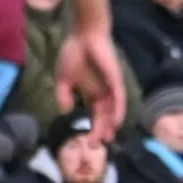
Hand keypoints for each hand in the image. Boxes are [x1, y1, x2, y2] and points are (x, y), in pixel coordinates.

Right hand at [54, 26, 125, 145]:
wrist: (83, 35)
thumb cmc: (75, 54)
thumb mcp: (64, 79)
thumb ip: (63, 95)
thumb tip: (64, 111)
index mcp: (92, 94)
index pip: (95, 116)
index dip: (92, 129)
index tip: (87, 143)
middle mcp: (104, 93)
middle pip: (104, 117)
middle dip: (101, 132)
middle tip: (96, 147)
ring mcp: (111, 87)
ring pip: (113, 111)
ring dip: (110, 125)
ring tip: (108, 139)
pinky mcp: (115, 79)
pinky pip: (118, 98)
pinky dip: (118, 110)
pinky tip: (117, 122)